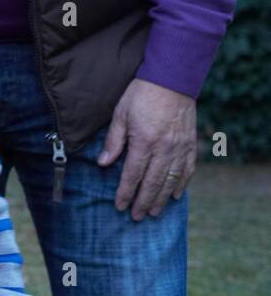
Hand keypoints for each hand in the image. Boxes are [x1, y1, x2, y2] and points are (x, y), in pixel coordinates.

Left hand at [98, 78, 196, 220]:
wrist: (172, 79)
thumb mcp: (120, 114)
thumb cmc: (141, 94)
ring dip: (162, 198)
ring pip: (171, 180)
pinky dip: (182, 184)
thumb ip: (114, 141)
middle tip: (136, 216)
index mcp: (144, 142)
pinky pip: (188, 169)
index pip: (133, 174)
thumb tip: (104, 163)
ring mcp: (180, 147)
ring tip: (153, 212)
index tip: (120, 206)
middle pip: (153, 182)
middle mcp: (164, 149)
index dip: (125, 192)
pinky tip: (176, 195)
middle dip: (143, 201)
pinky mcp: (190, 144)